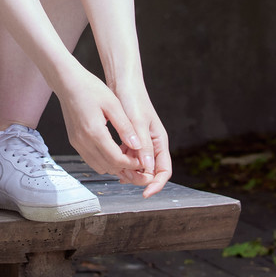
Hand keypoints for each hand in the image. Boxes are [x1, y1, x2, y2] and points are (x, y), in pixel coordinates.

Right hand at [57, 68, 165, 193]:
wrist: (67, 83)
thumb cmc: (90, 88)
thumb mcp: (113, 104)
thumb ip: (125, 127)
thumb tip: (137, 145)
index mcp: (94, 132)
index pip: (116, 159)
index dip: (131, 164)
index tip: (141, 161)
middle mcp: (83, 141)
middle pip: (108, 167)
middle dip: (124, 168)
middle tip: (137, 162)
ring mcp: (77, 143)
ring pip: (98, 166)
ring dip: (113, 166)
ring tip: (126, 157)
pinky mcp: (74, 141)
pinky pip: (91, 159)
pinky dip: (103, 160)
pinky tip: (113, 151)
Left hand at [113, 83, 170, 197]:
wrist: (122, 82)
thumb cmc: (133, 98)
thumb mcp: (138, 122)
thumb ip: (143, 144)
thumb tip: (147, 167)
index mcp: (159, 141)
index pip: (164, 171)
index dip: (156, 184)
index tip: (145, 193)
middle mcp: (152, 145)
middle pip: (150, 172)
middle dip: (139, 179)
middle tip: (124, 178)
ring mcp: (141, 143)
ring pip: (137, 166)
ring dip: (128, 172)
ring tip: (116, 171)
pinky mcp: (129, 140)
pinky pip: (127, 158)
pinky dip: (121, 162)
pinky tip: (111, 163)